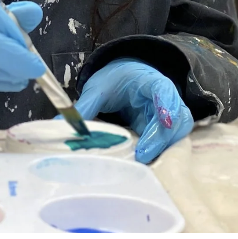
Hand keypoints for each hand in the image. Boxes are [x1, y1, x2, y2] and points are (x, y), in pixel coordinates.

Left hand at [73, 58, 194, 163]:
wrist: (126, 77)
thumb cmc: (115, 79)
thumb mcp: (97, 89)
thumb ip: (84, 107)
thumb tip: (60, 125)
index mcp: (150, 80)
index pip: (164, 89)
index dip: (167, 104)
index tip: (165, 120)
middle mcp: (166, 98)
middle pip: (177, 117)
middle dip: (162, 137)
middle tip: (142, 154)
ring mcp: (169, 116)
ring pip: (177, 133)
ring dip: (163, 147)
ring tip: (142, 160)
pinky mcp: (163, 131)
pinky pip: (168, 143)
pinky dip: (158, 151)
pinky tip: (144, 161)